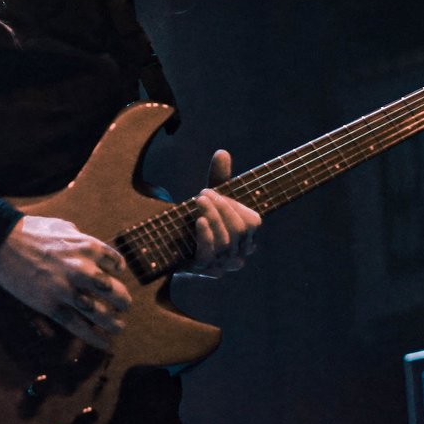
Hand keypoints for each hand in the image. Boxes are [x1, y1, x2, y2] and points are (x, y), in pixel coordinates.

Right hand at [0, 215, 131, 350]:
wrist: (2, 241)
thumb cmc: (32, 230)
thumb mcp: (64, 226)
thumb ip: (81, 238)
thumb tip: (90, 247)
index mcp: (88, 247)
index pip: (116, 264)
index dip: (119, 273)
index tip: (117, 277)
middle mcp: (82, 268)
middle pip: (113, 291)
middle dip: (122, 301)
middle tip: (124, 306)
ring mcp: (66, 289)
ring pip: (100, 313)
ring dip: (113, 323)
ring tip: (119, 327)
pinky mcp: (50, 305)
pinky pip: (77, 325)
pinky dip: (94, 337)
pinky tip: (104, 343)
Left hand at [183, 151, 260, 276]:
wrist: (170, 249)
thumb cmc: (196, 221)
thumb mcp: (210, 200)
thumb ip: (219, 178)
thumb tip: (222, 152)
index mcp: (246, 239)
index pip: (253, 221)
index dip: (234, 205)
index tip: (214, 191)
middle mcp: (239, 255)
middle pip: (240, 229)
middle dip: (222, 207)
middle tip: (203, 194)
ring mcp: (222, 265)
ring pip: (226, 240)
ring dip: (211, 216)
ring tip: (198, 201)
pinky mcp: (204, 271)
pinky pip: (210, 254)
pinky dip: (205, 234)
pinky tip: (198, 220)